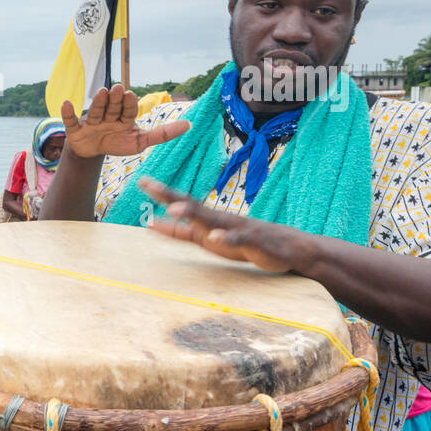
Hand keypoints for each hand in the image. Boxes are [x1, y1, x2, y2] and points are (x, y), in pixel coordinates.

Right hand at [61, 84, 190, 159]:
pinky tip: (66, 104)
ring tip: (102, 92)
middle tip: (120, 89)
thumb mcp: (141, 141)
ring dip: (99, 102)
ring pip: (96, 111)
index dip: (130, 103)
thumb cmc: (117, 143)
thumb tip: (191, 124)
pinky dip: (68, 113)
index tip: (131, 94)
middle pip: (113, 107)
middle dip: (116, 99)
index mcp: (123, 118)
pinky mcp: (76, 130)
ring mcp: (92, 123)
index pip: (128, 109)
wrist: (92, 152)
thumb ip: (164, 133)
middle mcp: (108, 117)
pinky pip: (71, 121)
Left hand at [137, 177, 313, 272]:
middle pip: (191, 204)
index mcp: (209, 219)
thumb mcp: (206, 239)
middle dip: (169, 194)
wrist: (289, 249)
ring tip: (174, 208)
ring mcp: (237, 228)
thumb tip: (152, 225)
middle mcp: (221, 218)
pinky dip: (227, 238)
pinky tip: (216, 237)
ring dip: (193, 213)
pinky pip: (238, 239)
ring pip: (212, 219)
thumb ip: (180, 232)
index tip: (141, 181)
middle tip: (148, 184)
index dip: (161, 193)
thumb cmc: (243, 242)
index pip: (181, 202)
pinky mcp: (253, 242)